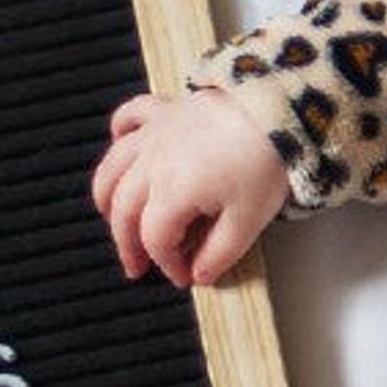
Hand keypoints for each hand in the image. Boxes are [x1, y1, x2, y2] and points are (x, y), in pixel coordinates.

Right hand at [90, 88, 291, 286]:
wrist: (278, 110)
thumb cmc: (265, 159)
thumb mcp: (249, 220)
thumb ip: (219, 253)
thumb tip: (200, 275)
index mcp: (172, 192)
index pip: (155, 239)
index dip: (167, 264)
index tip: (183, 276)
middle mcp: (153, 162)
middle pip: (125, 210)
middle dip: (128, 244)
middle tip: (136, 265)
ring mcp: (156, 134)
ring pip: (113, 167)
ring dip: (107, 196)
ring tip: (111, 217)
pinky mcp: (167, 110)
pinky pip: (129, 117)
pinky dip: (119, 131)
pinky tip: (118, 141)